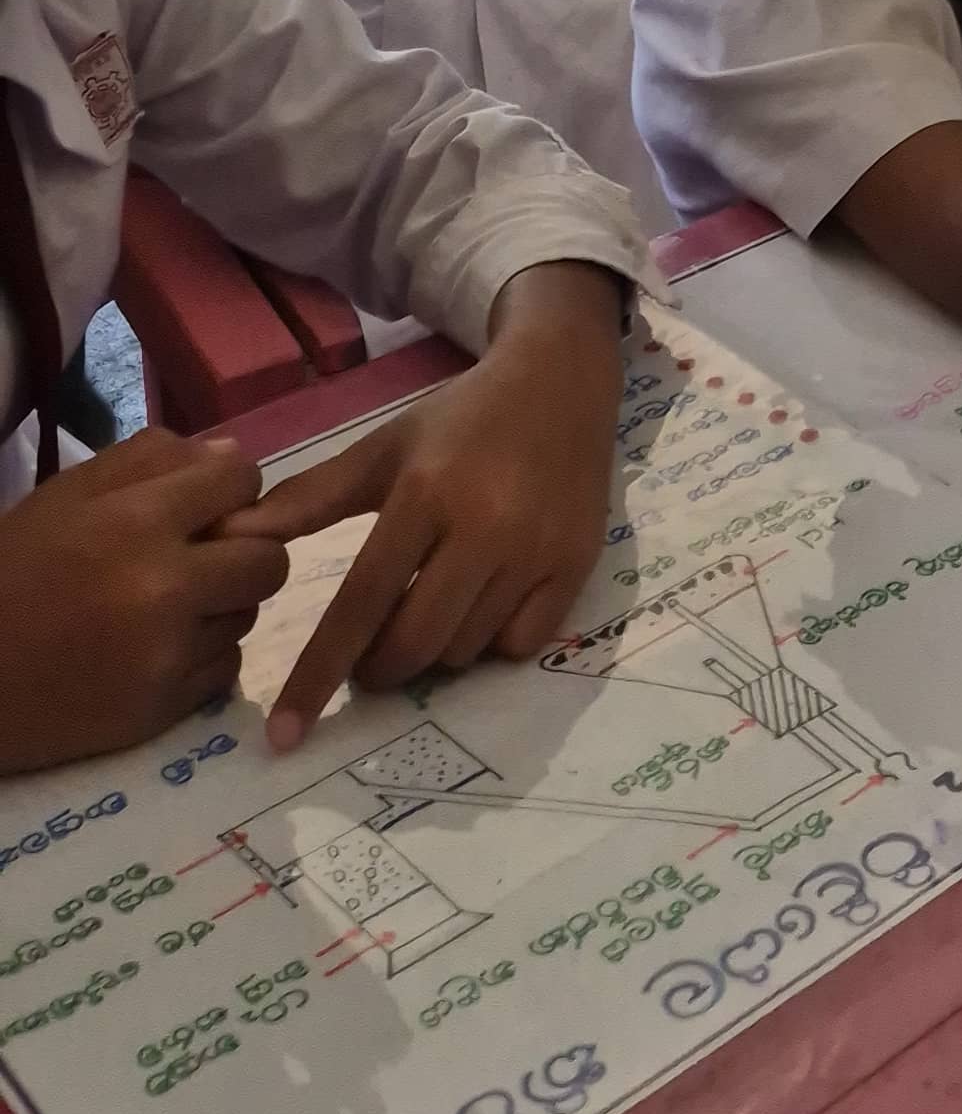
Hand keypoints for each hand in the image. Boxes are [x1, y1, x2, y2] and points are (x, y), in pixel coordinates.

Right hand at [0, 431, 283, 769]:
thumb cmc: (12, 572)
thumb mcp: (66, 495)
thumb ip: (150, 462)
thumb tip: (230, 456)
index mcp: (136, 521)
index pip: (241, 481)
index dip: (230, 488)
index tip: (207, 504)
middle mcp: (165, 588)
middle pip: (269, 557)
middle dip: (247, 550)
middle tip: (205, 557)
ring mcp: (169, 654)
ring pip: (248, 614)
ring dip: (223, 603)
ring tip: (170, 605)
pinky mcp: (164, 709)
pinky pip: (226, 667)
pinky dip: (204, 653)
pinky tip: (161, 646)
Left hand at [252, 262, 623, 750]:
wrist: (561, 380)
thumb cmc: (459, 421)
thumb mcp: (383, 448)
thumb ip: (310, 498)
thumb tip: (234, 534)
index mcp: (425, 493)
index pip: (361, 602)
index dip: (319, 671)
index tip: (285, 733)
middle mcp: (484, 526)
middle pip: (414, 642)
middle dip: (379, 667)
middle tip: (369, 656)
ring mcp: (536, 550)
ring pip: (464, 650)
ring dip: (434, 651)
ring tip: (430, 609)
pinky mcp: (575, 566)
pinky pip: (518, 646)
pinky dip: (490, 642)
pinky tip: (483, 604)